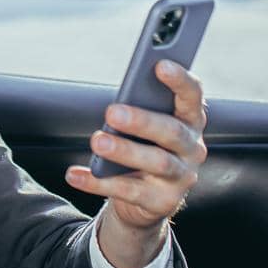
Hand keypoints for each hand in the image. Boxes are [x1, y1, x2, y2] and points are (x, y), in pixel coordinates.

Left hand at [65, 60, 207, 267]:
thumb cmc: (144, 146)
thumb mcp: (144, 125)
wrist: (145, 198)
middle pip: (172, 132)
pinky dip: (98, 183)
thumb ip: (139, 108)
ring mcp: (181, 177)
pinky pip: (129, 191)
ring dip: (125, 150)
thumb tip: (116, 102)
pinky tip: (75, 174)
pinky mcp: (163, 202)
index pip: (192, 96)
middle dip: (143, 120)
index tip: (160, 64)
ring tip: (98, 141)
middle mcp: (192, 148)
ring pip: (156, 162)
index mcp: (189, 120)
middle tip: (112, 111)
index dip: (180, 80)